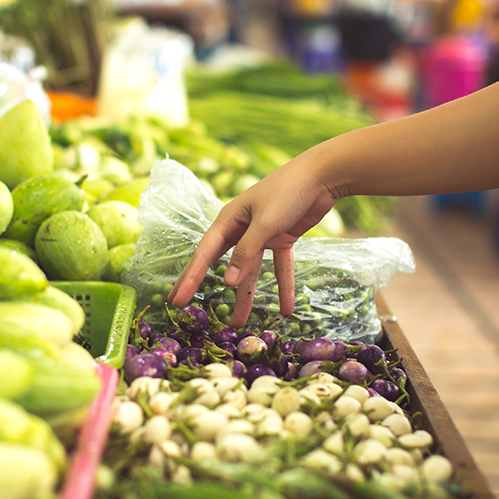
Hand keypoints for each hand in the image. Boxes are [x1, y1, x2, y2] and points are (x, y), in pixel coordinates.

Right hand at [168, 158, 337, 327]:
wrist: (321, 175)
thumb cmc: (287, 191)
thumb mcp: (265, 223)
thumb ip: (246, 253)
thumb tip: (228, 282)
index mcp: (229, 220)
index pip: (205, 254)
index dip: (191, 278)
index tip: (177, 301)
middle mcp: (241, 228)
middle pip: (220, 263)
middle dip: (206, 286)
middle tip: (187, 309)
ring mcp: (262, 234)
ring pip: (251, 271)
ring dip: (247, 296)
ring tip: (239, 323)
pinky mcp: (282, 238)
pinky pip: (279, 267)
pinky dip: (284, 286)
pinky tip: (286, 309)